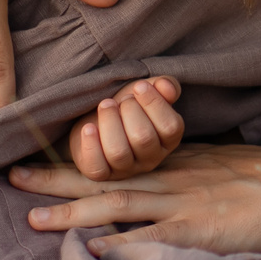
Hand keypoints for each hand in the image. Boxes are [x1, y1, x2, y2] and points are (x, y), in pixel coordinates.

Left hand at [11, 144, 260, 251]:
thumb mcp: (221, 166)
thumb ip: (188, 172)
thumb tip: (160, 179)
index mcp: (177, 163)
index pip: (117, 158)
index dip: (76, 158)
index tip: (40, 155)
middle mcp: (171, 180)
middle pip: (103, 176)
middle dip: (55, 178)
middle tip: (13, 176)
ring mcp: (181, 206)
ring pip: (115, 204)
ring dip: (71, 212)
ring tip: (33, 217)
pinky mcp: (196, 233)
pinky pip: (148, 240)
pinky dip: (116, 245)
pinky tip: (87, 253)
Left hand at [65, 77, 183, 179]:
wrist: (96, 121)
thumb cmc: (126, 107)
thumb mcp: (146, 93)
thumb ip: (163, 86)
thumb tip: (166, 87)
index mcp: (168, 140)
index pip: (171, 127)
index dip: (154, 103)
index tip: (139, 86)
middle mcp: (150, 158)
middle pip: (143, 139)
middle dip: (129, 110)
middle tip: (120, 100)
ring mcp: (126, 169)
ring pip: (118, 152)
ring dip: (109, 122)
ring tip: (105, 105)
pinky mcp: (101, 173)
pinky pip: (97, 166)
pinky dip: (91, 144)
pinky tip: (89, 127)